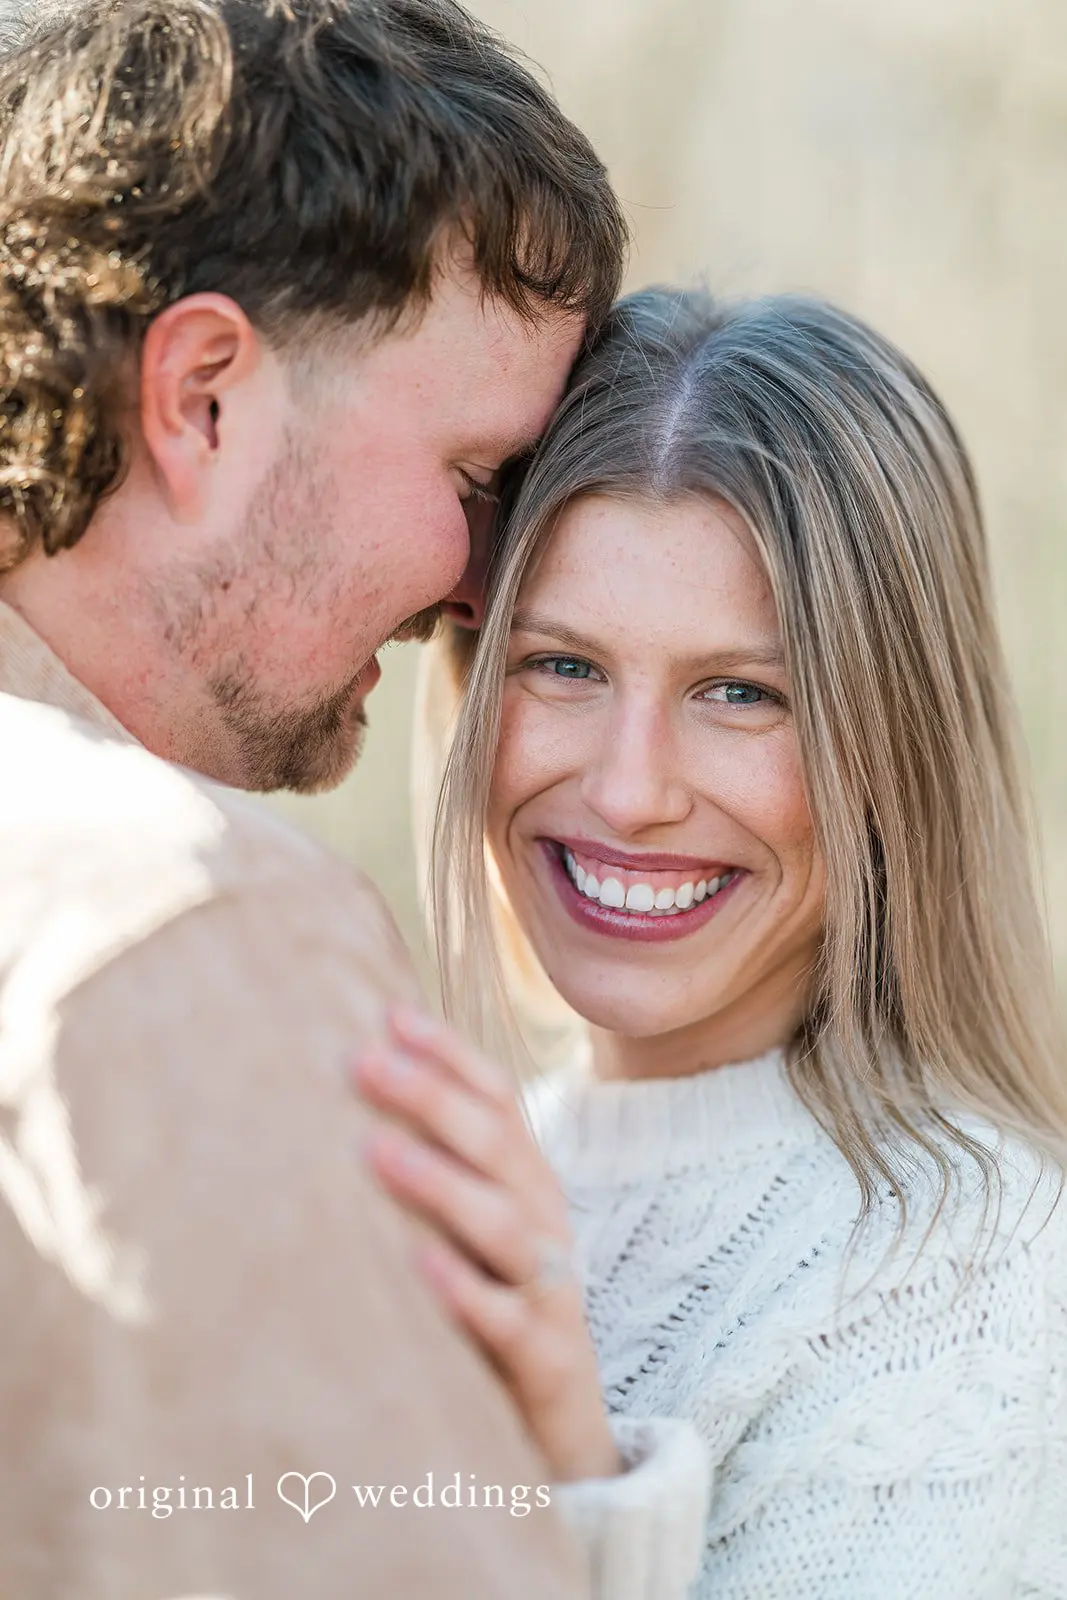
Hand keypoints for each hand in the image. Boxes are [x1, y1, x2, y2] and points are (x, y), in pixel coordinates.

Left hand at [353, 1007, 619, 1483]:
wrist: (560, 1416)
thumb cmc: (493, 1295)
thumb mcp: (472, 1219)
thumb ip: (434, 1155)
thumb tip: (358, 1071)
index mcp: (527, 1175)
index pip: (497, 1096)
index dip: (449, 1053)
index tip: (389, 1015)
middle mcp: (543, 1218)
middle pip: (496, 1144)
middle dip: (430, 1097)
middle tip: (363, 1064)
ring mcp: (549, 1286)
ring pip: (503, 1224)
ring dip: (440, 1182)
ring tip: (378, 1150)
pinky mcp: (544, 1357)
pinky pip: (509, 1319)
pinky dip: (467, 1290)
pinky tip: (420, 1265)